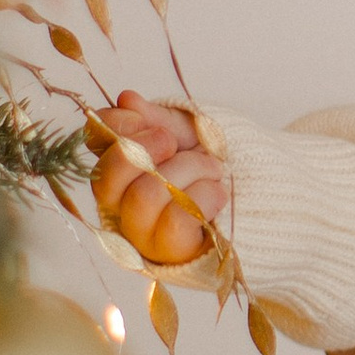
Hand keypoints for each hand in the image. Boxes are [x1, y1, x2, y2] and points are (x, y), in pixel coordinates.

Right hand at [89, 92, 226, 268]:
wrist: (260, 193)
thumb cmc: (214, 161)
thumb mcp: (188, 131)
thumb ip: (156, 117)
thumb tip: (126, 100)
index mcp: (117, 169)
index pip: (93, 143)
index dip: (119, 124)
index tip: (153, 118)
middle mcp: (118, 205)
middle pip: (107, 177)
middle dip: (149, 147)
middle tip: (176, 141)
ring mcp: (141, 234)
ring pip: (146, 195)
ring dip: (189, 170)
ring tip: (214, 168)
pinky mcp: (170, 254)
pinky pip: (175, 221)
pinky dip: (203, 197)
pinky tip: (217, 193)